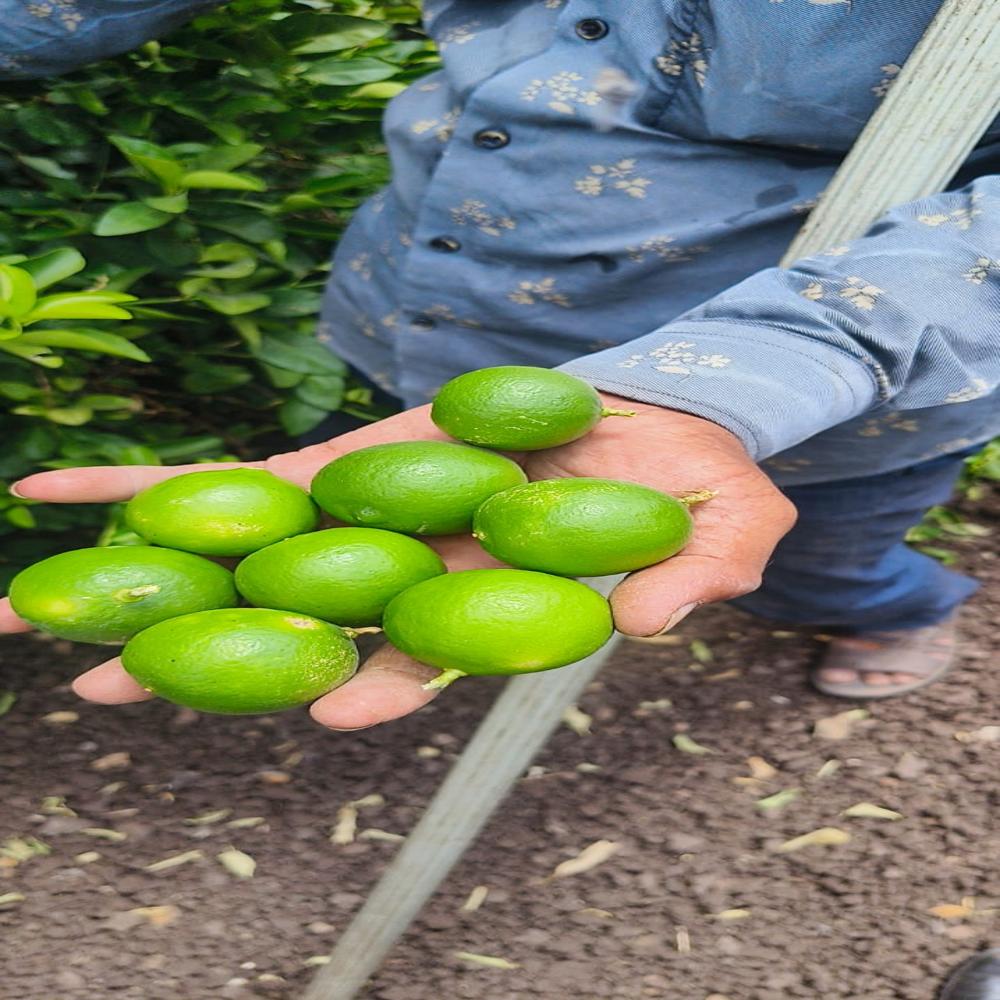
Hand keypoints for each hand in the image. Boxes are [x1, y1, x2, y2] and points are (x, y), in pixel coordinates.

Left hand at [1, 395, 795, 728]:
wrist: (671, 413)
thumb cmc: (708, 484)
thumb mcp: (735, 530)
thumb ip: (700, 579)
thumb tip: (644, 627)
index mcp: (505, 600)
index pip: (434, 655)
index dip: (386, 684)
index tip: (333, 710)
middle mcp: (431, 569)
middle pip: (312, 619)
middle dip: (210, 653)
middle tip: (104, 687)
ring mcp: (391, 512)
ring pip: (268, 552)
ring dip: (162, 575)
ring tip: (38, 601)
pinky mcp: (368, 455)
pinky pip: (267, 474)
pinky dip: (182, 484)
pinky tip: (84, 493)